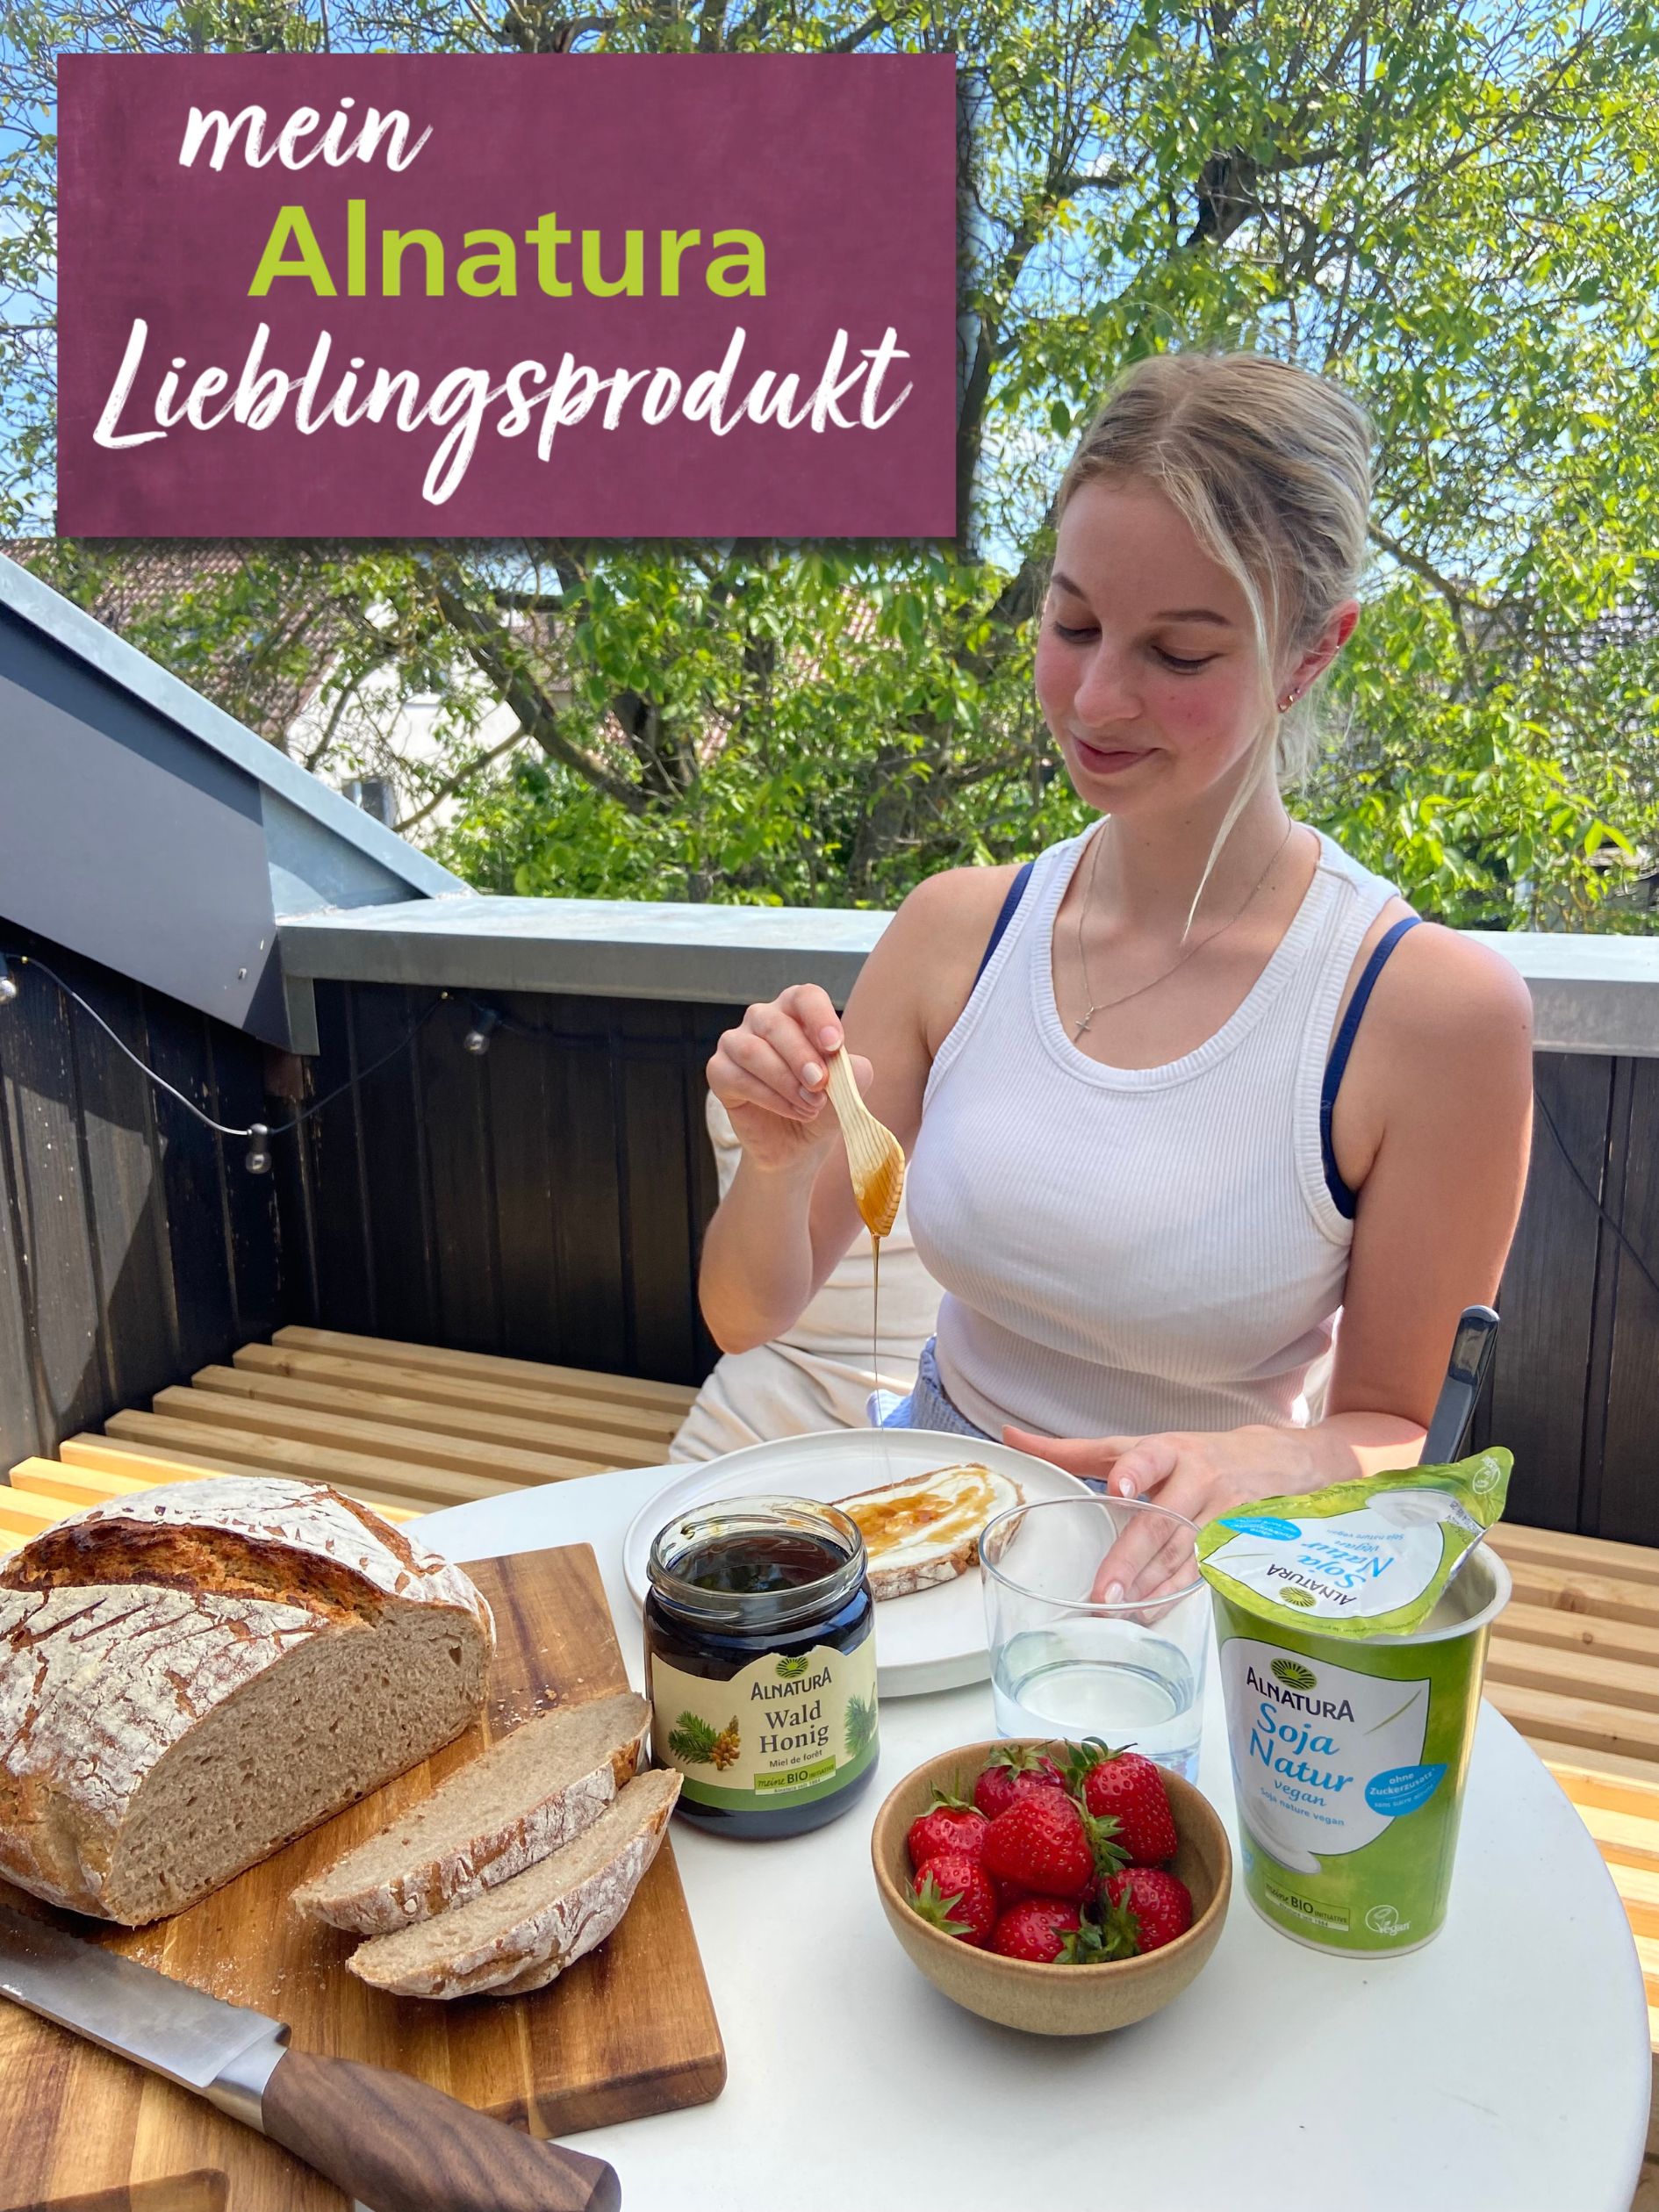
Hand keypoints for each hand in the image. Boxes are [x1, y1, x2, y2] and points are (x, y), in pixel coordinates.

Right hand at [707, 984, 873, 1172]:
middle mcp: (763, 1019)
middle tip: (820, 1084)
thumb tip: (850, 1066)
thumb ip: (853, 1073)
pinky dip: (768, 1097)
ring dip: (785, 1081)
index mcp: (796, 1011)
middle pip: (776, 1024)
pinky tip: (791, 1111)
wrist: (795, 1145)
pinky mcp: (718, 1070)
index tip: (835, 1045)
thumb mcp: (846, 1091)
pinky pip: (737, 1077)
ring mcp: (735, 1042)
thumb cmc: (820, 1106)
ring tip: (811, 1106)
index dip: (819, 1017)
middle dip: (801, 1056)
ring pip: (753, 1051)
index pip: (805, 997)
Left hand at [1002, 1423, 1323, 1604]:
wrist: (1274, 1460)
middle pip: (1162, 1522)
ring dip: (1151, 1588)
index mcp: (1168, 1451)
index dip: (1135, 1472)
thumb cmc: (1189, 1455)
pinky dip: (1176, 1596)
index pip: (1150, 1457)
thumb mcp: (1136, 1446)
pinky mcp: (1238, 1544)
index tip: (1118, 1489)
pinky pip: (1204, 1574)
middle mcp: (1198, 1480)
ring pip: (1184, 1556)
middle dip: (1132, 1559)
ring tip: (1118, 1612)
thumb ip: (1073, 1450)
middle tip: (1102, 1592)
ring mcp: (1222, 1515)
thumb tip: (1010, 1437)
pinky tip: (1150, 1614)